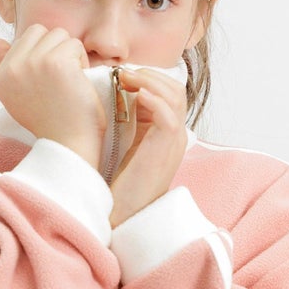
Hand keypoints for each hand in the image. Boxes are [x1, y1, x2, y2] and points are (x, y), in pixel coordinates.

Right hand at [0, 25, 105, 168]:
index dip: (42, 54)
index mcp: (1, 76)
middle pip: (40, 31)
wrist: (67, 145)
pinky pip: (75, 45)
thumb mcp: (18, 96)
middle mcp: (13, 67)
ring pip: (59, 35)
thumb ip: (6, 66)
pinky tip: (78, 83)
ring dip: (71, 55)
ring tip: (70, 81)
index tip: (47, 81)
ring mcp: (34, 62)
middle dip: (56, 49)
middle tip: (61, 79)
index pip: (23, 39)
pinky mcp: (57, 62)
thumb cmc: (49, 123)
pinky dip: (83, 62)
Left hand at [109, 68, 187, 227]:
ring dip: (150, 82)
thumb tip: (111, 94)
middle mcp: (174, 135)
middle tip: (124, 73)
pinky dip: (154, 100)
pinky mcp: (165, 149)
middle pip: (176, 89)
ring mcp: (173, 142)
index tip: (122, 75)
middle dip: (150, 75)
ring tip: (128, 79)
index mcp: (166, 132)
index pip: (169, 92)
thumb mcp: (125, 145)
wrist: (124, 214)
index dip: (148, 78)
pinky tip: (136, 94)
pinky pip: (168, 115)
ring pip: (175, 96)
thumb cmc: (120, 184)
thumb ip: (126, 121)